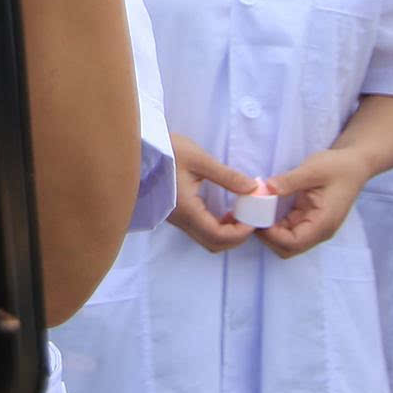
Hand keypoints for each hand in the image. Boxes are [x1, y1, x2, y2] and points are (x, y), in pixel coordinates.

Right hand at [168, 132, 259, 252]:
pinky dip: (217, 228)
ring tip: (240, 214)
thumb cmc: (167, 152)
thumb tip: (252, 188)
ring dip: (227, 233)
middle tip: (250, 219)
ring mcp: (178, 219)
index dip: (239, 233)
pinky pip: (200, 231)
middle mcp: (181, 220)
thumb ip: (227, 177)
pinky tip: (225, 211)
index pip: (217, 235)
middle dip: (236, 237)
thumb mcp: (199, 160)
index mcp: (187, 210)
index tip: (253, 219)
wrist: (138, 149)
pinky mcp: (177, 215)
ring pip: (206, 240)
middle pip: (213, 244)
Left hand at [260, 147, 370, 257]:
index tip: (256, 218)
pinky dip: (276, 224)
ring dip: (270, 231)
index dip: (272, 235)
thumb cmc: (338, 167)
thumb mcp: (313, 169)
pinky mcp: (309, 221)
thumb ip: (290, 181)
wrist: (355, 165)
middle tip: (252, 216)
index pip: (293, 242)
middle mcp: (320, 231)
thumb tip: (266, 188)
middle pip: (288, 248)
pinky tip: (265, 210)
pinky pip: (289, 230)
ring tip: (256, 213)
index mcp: (323, 223)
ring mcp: (315, 228)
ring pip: (287, 242)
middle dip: (268, 236)